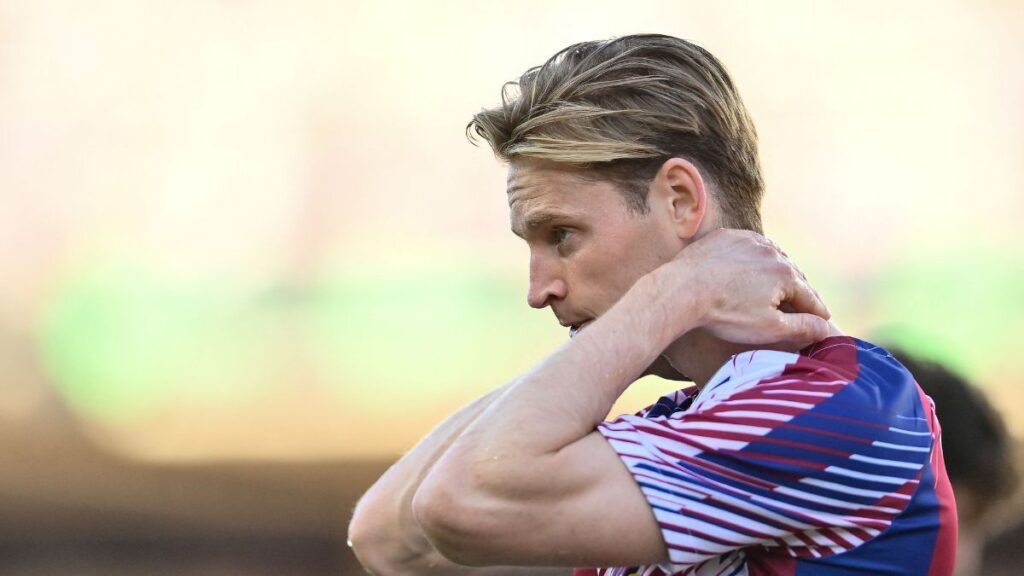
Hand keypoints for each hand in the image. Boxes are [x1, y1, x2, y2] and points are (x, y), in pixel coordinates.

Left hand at [651, 229, 830, 347]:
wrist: (682, 289)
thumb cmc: (725, 313)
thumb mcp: (768, 328)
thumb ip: (802, 328)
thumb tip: (827, 328)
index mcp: (786, 274)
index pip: (810, 298)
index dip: (818, 313)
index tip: (824, 321)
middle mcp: (772, 252)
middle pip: (793, 275)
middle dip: (800, 291)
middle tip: (805, 304)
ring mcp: (747, 240)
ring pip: (771, 257)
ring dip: (778, 271)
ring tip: (780, 284)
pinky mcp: (725, 237)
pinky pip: (746, 247)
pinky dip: (753, 257)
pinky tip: (750, 266)